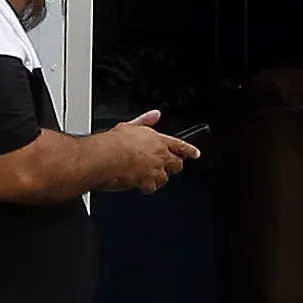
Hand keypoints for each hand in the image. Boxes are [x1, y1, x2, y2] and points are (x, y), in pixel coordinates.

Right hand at [82, 109, 198, 192]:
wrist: (107, 157)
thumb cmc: (115, 141)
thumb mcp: (131, 125)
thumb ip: (145, 120)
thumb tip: (154, 114)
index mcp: (158, 140)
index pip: (180, 145)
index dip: (189, 150)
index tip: (195, 153)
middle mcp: (160, 156)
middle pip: (176, 164)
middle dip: (175, 166)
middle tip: (170, 167)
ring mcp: (155, 171)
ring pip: (165, 178)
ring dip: (160, 177)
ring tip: (151, 176)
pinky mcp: (147, 182)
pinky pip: (152, 188)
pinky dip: (147, 187)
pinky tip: (140, 184)